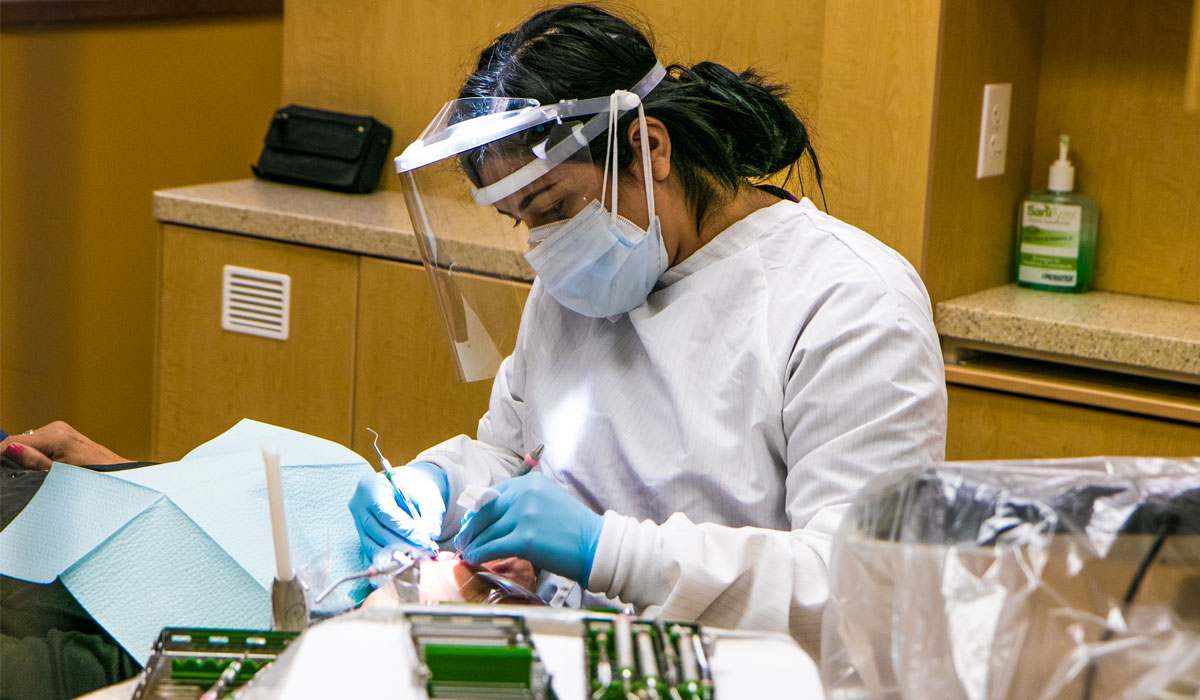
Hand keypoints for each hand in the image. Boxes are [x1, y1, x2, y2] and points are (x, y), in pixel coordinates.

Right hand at [0, 421, 126, 470]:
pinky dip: (37, 455)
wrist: (119, 474)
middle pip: (19, 442)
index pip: (12, 441)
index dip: (1, 455)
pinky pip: (40, 443)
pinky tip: (46, 467)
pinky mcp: (64, 434)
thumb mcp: (59, 475)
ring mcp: (61, 429)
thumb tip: (10, 449)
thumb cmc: (95, 477)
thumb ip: (34, 462)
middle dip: (14, 458)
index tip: (2, 470)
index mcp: (55, 436)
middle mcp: (57, 428)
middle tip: (18, 475)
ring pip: (29, 443)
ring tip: (37, 473)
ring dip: (27, 457)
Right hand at [348, 462, 446, 557]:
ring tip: (417, 558)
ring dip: (396, 555)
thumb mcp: (428, 495)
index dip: (405, 530)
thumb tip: (432, 535)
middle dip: (403, 545)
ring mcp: (357, 523)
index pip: (386, 512)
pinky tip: (405, 563)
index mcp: (372, 487)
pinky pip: (371, 553)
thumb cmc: (416, 489)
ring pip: (372, 546)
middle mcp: (359, 505)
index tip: (424, 541)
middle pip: (377, 531)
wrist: (406, 488)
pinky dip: (388, 560)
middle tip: (424, 553)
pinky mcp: (361, 537)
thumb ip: (431, 514)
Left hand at [455, 472, 601, 585]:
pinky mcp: (526, 539)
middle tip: (463, 540)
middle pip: (485, 511)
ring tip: (468, 552)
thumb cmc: (573, 528)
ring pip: (487, 531)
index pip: (492, 493)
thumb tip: (488, 516)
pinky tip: (475, 559)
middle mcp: (526, 495)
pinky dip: (479, 554)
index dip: (477, 510)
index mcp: (530, 483)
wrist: (595, 545)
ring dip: (473, 543)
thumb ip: (521, 503)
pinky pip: (492, 547)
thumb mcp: (547, 502)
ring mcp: (525, 516)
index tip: (470, 522)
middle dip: (470, 528)